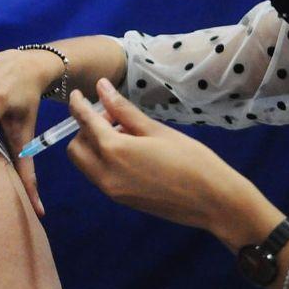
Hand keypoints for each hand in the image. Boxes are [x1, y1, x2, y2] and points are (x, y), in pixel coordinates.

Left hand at [67, 79, 273, 241]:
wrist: (212, 201)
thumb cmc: (191, 159)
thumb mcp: (156, 130)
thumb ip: (124, 110)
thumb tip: (101, 87)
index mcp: (115, 151)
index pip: (84, 123)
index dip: (78, 105)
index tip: (78, 94)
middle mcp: (106, 174)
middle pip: (76, 147)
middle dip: (85, 129)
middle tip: (112, 117)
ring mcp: (111, 191)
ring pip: (85, 164)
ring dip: (93, 146)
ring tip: (124, 133)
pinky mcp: (120, 199)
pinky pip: (98, 175)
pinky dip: (102, 159)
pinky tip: (129, 151)